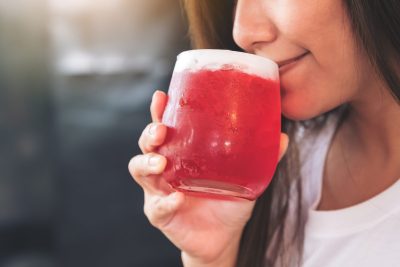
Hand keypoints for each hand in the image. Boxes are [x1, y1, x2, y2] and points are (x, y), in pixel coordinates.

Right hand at [129, 90, 288, 265]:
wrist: (223, 236)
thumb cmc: (228, 200)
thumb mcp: (246, 176)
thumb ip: (260, 157)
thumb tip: (281, 136)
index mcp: (182, 153)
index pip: (165, 127)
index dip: (159, 112)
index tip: (161, 97)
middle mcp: (165, 168)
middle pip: (147, 145)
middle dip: (149, 134)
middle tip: (161, 130)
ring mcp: (159, 191)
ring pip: (139, 170)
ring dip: (147, 164)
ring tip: (161, 163)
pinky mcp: (161, 213)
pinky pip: (157, 207)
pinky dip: (165, 202)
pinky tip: (177, 198)